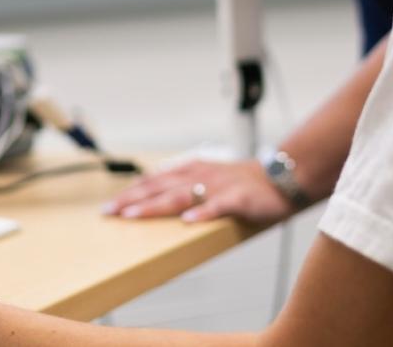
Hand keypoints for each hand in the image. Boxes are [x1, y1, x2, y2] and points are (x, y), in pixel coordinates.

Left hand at [101, 159, 291, 224]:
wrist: (282, 176)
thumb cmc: (243, 182)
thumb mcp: (208, 177)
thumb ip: (185, 184)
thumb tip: (157, 195)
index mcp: (191, 171)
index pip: (154, 181)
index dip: (131, 193)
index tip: (110, 206)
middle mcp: (200, 176)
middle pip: (159, 188)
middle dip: (132, 199)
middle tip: (110, 212)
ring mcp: (217, 186)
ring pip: (181, 196)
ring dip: (156, 205)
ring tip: (134, 215)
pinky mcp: (237, 198)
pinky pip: (217, 207)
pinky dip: (202, 214)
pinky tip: (188, 222)